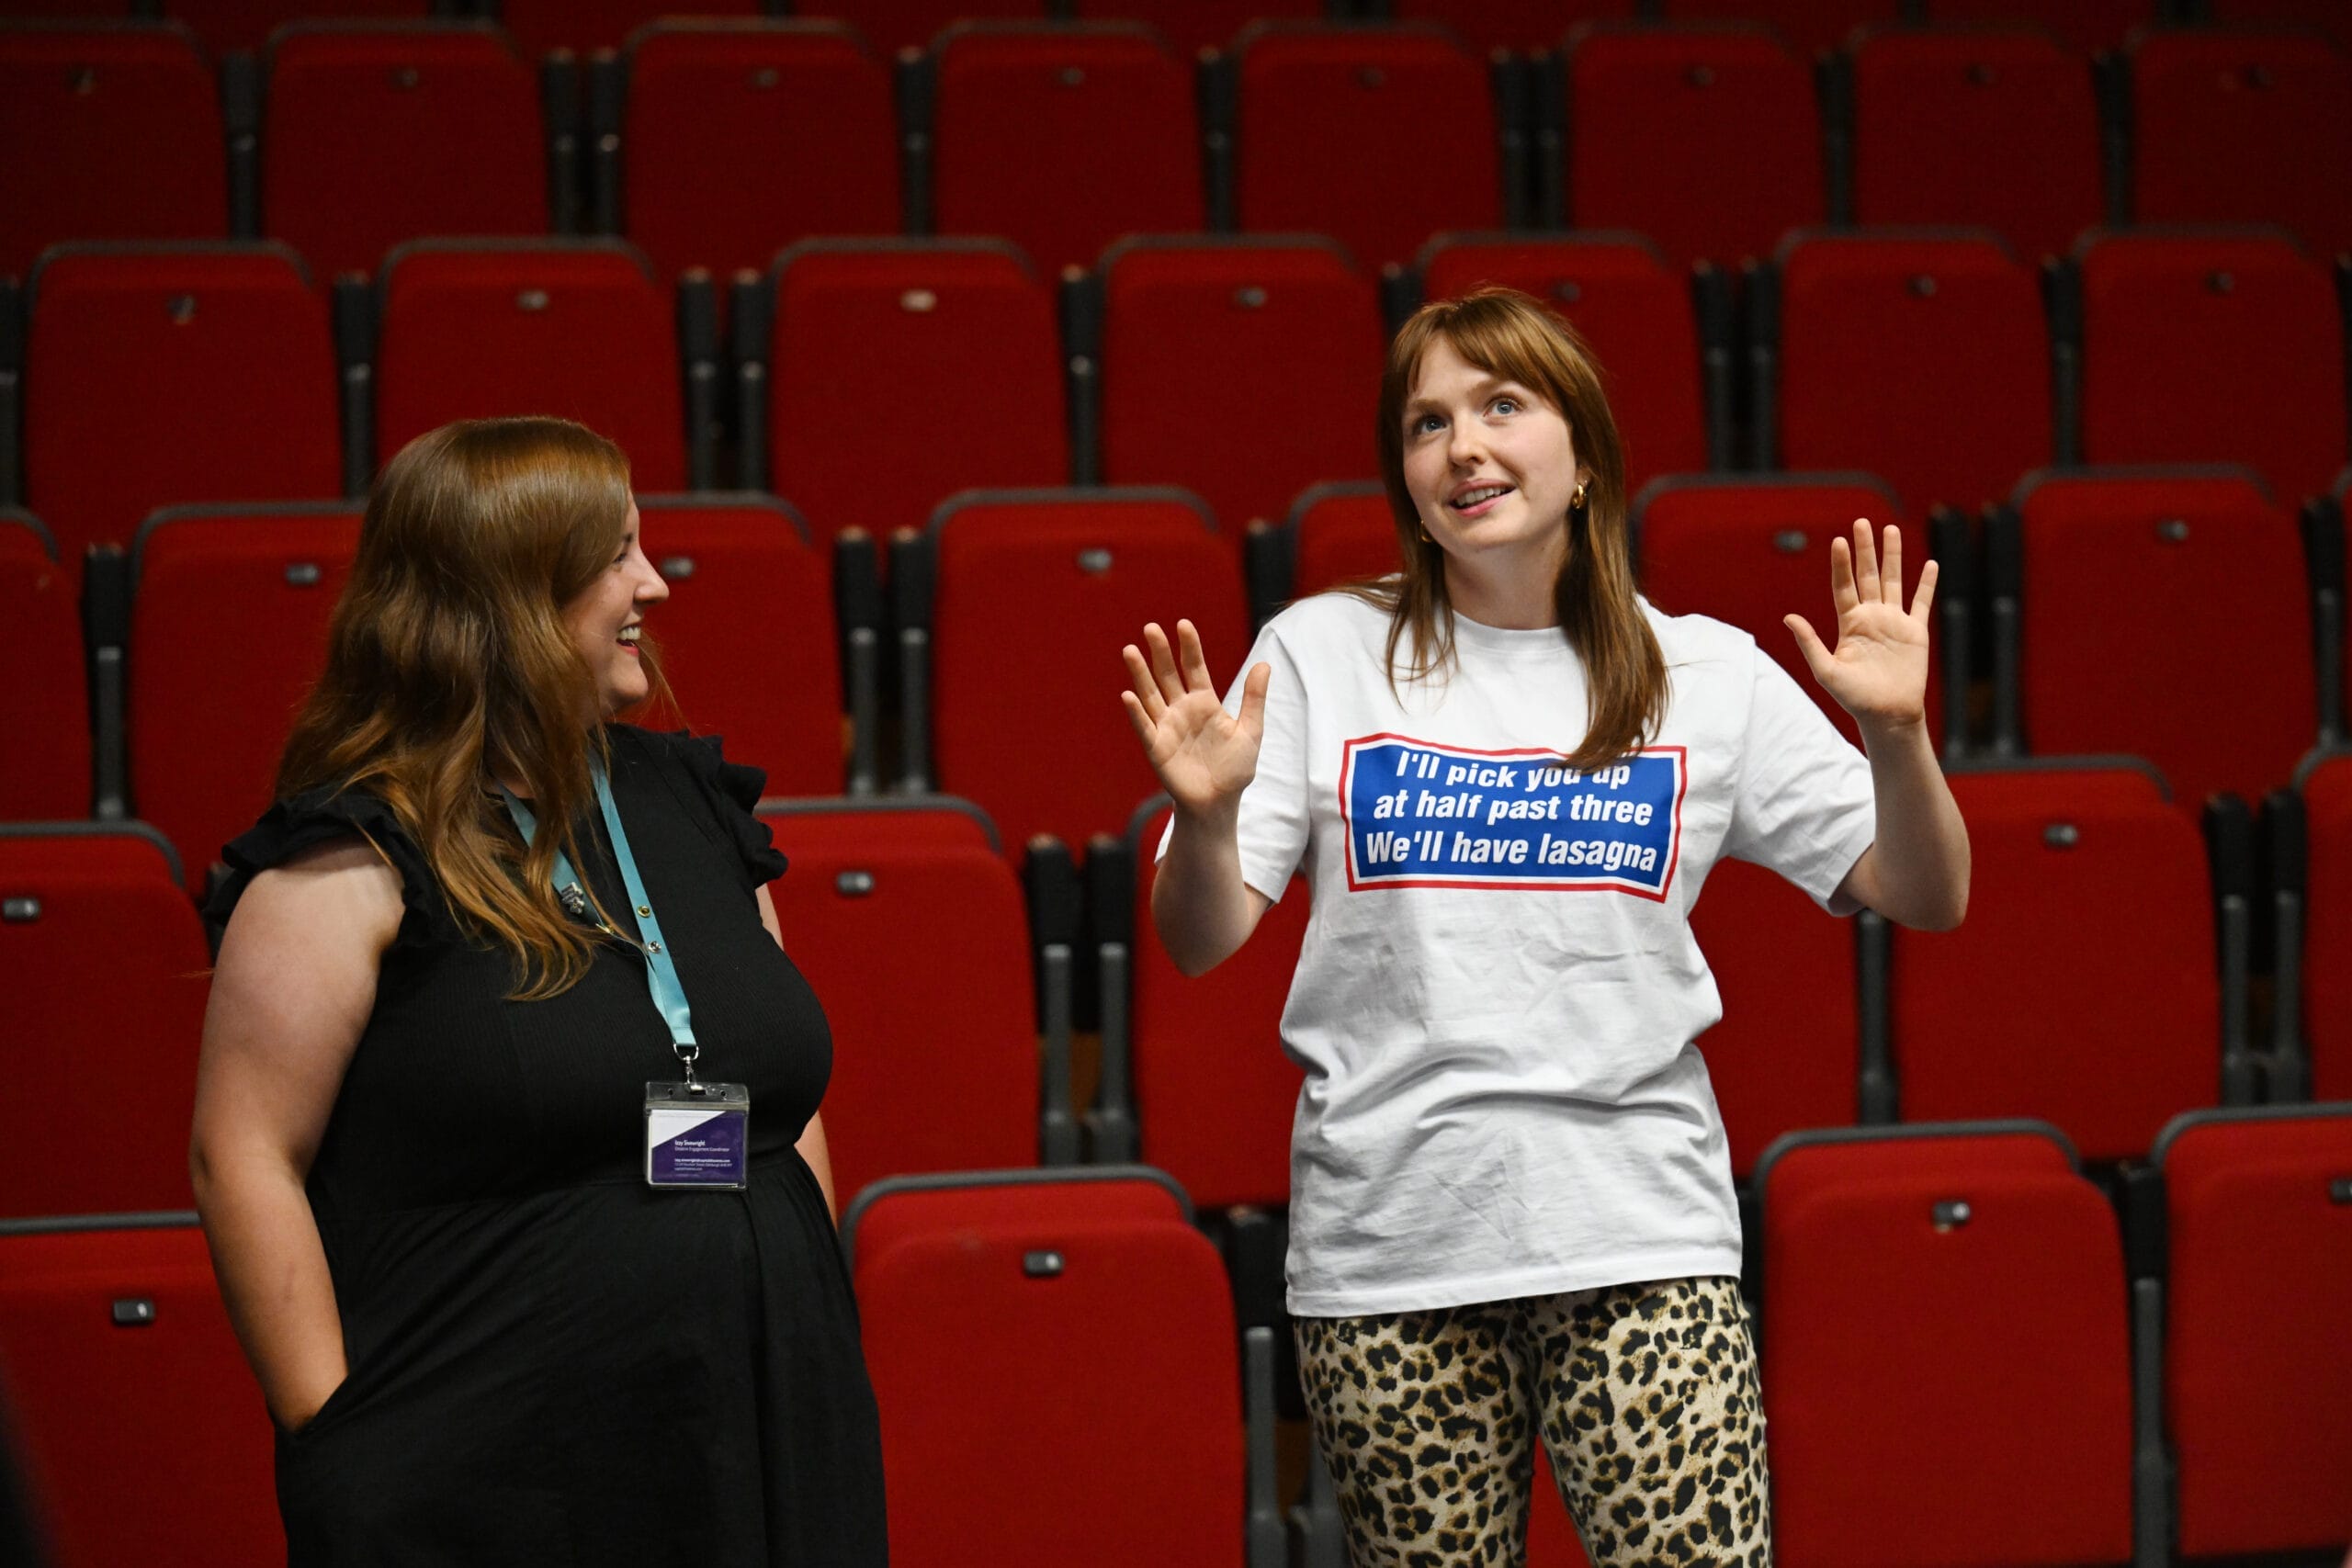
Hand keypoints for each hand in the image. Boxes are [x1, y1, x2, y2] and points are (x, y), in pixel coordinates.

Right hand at [1119, 620, 1270, 816]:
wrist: (1219, 803)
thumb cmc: (1235, 769)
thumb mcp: (1250, 731)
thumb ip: (1254, 698)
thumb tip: (1265, 664)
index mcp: (1205, 702)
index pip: (1195, 667)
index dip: (1189, 646)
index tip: (1183, 624)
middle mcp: (1182, 709)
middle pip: (1168, 675)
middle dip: (1160, 652)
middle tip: (1151, 627)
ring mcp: (1167, 727)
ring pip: (1151, 695)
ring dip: (1140, 674)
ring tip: (1130, 650)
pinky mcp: (1156, 748)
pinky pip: (1145, 726)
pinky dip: (1137, 712)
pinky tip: (1128, 695)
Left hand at [1784, 518, 1936, 736]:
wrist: (1887, 714)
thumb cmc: (1854, 697)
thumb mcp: (1826, 671)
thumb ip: (1809, 643)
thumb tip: (1789, 617)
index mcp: (1849, 623)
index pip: (1843, 586)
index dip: (1841, 564)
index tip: (1837, 540)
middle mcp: (1871, 617)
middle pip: (1867, 575)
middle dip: (1865, 549)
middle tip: (1861, 521)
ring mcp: (1894, 622)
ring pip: (1893, 581)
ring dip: (1893, 557)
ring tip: (1890, 530)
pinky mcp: (1915, 632)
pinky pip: (1921, 603)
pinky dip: (1926, 584)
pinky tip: (1930, 564)